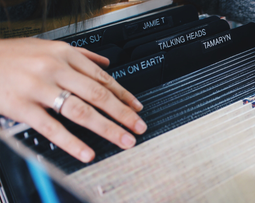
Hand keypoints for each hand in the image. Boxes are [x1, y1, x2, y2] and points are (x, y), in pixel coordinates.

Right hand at [0, 38, 146, 161]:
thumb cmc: (13, 54)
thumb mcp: (49, 46)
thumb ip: (81, 55)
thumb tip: (105, 63)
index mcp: (65, 55)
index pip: (103, 78)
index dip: (124, 95)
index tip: (138, 108)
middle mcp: (56, 70)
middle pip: (99, 95)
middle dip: (123, 114)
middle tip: (138, 127)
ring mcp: (40, 88)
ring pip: (81, 111)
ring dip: (107, 128)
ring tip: (123, 140)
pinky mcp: (22, 107)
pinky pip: (52, 128)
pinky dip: (72, 143)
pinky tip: (87, 152)